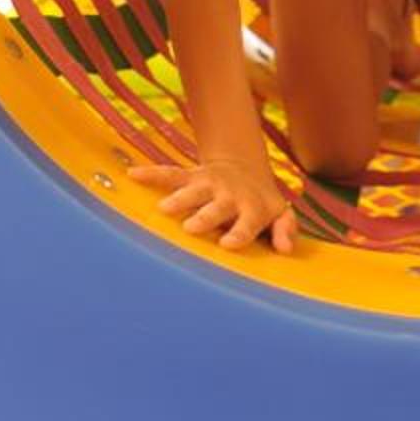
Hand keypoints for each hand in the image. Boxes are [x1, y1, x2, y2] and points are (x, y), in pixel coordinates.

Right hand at [132, 155, 296, 253]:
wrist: (244, 170)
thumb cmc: (260, 204)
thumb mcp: (279, 215)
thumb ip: (284, 231)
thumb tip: (286, 250)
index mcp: (251, 209)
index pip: (247, 223)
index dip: (239, 233)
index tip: (227, 244)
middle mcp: (229, 194)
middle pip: (216, 207)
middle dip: (205, 217)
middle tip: (192, 227)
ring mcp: (208, 184)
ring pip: (192, 189)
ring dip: (180, 198)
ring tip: (163, 209)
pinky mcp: (191, 176)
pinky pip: (170, 174)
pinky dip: (152, 174)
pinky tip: (133, 174)